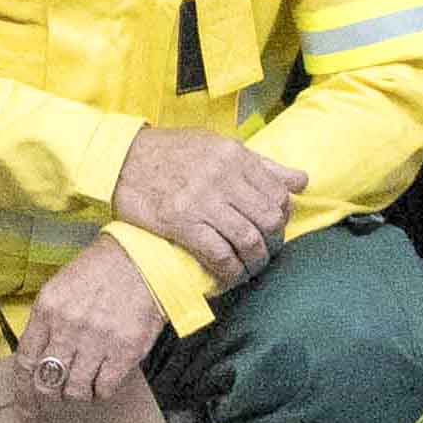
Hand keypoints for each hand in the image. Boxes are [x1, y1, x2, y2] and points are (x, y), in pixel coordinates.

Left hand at [11, 234, 169, 405]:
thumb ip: (47, 322)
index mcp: (48, 308)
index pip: (25, 360)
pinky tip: (102, 382)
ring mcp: (97, 340)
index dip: (22, 390)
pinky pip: (104, 388)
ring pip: (75, 390)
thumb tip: (39, 359)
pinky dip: (100, 392)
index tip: (25, 405)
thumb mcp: (61, 287)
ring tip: (82, 388)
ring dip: (76, 396)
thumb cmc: (100, 271)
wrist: (142, 258)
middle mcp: (69, 326)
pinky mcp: (125, 350)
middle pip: (47, 382)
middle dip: (47, 398)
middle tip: (53, 401)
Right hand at [114, 122, 301, 288]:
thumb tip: (302, 181)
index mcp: (234, 154)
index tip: (274, 229)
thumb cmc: (172, 153)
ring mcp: (202, 199)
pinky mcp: (181, 222)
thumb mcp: (217, 145)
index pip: (279, 193)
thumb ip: (261, 164)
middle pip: (269, 219)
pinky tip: (230, 276)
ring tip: (251, 268)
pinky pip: (219, 255)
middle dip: (274, 243)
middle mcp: (222, 175)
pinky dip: (231, 271)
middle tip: (266, 253)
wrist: (121, 158)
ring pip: (248, 240)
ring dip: (255, 262)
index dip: (283, 217)